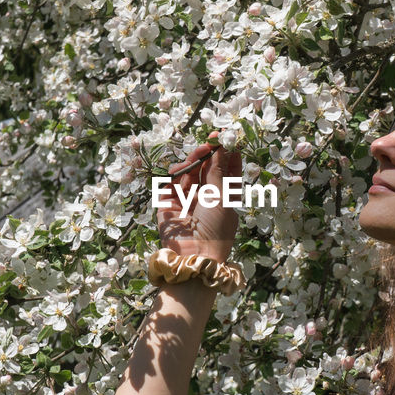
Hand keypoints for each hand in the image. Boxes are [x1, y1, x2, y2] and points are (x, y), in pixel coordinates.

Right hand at [156, 130, 242, 262]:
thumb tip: (221, 146)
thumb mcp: (222, 196)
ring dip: (191, 163)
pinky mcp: (168, 206)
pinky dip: (175, 176)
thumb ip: (218, 170)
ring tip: (195, 158)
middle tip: (209, 142)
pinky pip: (170, 185)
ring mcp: (186, 202)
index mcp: (224, 198)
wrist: (195, 255)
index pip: (226, 171)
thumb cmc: (216, 228)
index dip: (226, 155)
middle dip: (207, 155)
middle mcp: (206, 198)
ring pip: (187, 174)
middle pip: (205, 170)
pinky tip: (179, 172)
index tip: (226, 139)